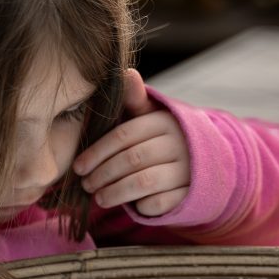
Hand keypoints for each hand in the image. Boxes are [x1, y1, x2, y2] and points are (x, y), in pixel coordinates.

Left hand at [73, 68, 189, 215]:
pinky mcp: (190, 194)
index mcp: (164, 121)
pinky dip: (141, 206)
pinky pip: (159, 203)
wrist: (200, 164)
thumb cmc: (159, 139)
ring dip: (115, 192)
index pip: (124, 135)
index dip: (97, 153)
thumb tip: (124, 72)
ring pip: (143, 183)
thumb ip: (132, 100)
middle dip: (102, 174)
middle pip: (131, 160)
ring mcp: (187, 170)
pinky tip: (130, 205)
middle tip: (86, 185)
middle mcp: (179, 143)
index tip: (78, 167)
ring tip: (99, 198)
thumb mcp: (147, 117)